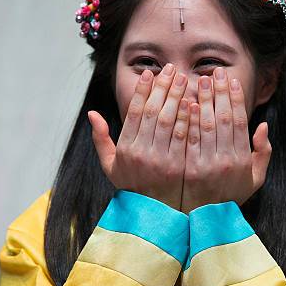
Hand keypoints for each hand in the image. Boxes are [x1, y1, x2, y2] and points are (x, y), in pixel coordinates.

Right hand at [88, 63, 189, 210]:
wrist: (153, 216)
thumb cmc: (133, 187)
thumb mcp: (110, 167)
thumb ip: (101, 140)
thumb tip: (92, 114)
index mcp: (125, 150)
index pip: (134, 113)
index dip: (142, 91)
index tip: (149, 73)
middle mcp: (142, 154)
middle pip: (153, 112)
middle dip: (163, 87)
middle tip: (171, 69)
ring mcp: (161, 161)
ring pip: (169, 121)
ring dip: (177, 96)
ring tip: (183, 78)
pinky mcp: (179, 167)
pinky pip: (185, 137)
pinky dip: (189, 117)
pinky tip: (194, 101)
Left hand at [181, 67, 271, 213]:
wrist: (205, 221)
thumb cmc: (230, 196)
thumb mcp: (255, 180)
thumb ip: (263, 153)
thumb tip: (262, 126)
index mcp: (242, 160)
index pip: (239, 121)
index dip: (235, 98)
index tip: (230, 80)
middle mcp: (225, 161)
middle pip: (221, 118)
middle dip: (218, 93)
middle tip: (214, 72)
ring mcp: (204, 165)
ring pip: (203, 125)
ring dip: (201, 100)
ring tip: (199, 81)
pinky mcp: (187, 169)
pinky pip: (187, 139)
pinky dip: (186, 119)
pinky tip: (185, 102)